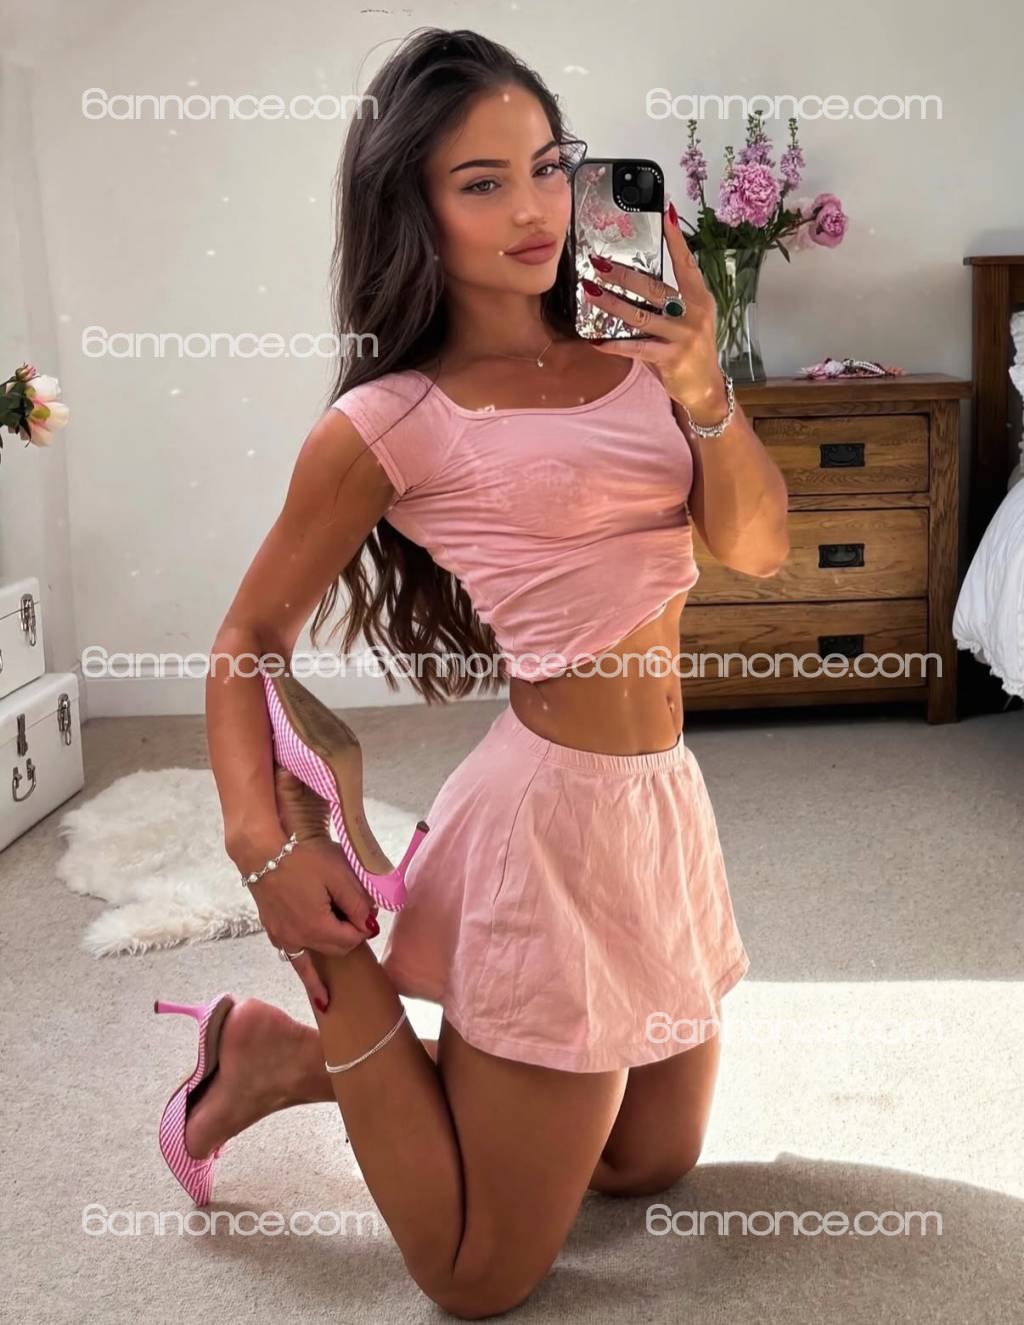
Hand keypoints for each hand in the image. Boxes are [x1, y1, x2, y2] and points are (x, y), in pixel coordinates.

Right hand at [247, 833, 378, 1012]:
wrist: (261, 853)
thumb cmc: (302, 858)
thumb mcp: (338, 875)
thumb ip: (357, 903)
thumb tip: (370, 926)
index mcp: (317, 927)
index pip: (352, 940)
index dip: (363, 927)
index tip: (366, 909)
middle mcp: (299, 940)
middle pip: (337, 948)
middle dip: (350, 935)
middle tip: (354, 913)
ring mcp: (284, 938)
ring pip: (318, 955)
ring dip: (332, 950)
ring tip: (347, 976)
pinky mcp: (274, 932)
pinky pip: (295, 960)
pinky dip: (309, 978)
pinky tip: (321, 999)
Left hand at [581, 204, 728, 423]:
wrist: (705, 386)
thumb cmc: (691, 349)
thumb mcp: (689, 319)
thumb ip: (671, 300)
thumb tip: (637, 280)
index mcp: (699, 298)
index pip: (686, 263)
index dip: (676, 239)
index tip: (665, 213)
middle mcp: (693, 313)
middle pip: (653, 287)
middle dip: (622, 275)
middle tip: (598, 263)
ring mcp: (682, 335)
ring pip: (640, 316)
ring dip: (612, 304)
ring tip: (591, 293)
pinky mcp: (670, 357)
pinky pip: (637, 348)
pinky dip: (615, 345)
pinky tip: (597, 342)